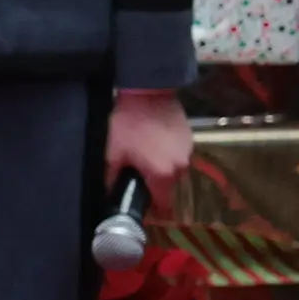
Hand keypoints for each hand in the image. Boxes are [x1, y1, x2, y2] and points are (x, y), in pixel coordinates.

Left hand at [107, 87, 192, 217]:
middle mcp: (180, 166)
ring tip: (143, 155)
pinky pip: (177, 154)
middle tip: (134, 175)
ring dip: (161, 167)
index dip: (151, 207)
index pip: (163, 204)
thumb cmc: (127, 125)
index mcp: (162, 174)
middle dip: (153, 184)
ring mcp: (188, 150)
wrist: (147, 92)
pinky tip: (152, 143)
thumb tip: (109, 194)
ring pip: (173, 169)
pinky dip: (166, 153)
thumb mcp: (112, 154)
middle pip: (168, 186)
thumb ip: (111, 179)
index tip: (139, 204)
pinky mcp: (189, 137)